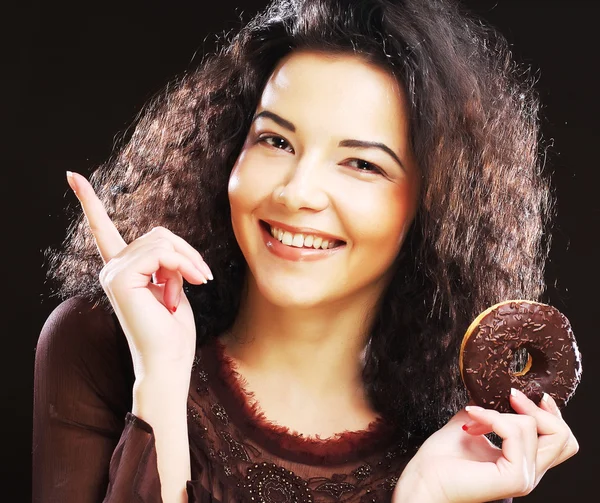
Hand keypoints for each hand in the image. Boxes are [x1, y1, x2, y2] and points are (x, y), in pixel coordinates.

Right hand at [66, 171, 212, 378]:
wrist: (170, 361)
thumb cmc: (174, 331)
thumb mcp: (174, 286)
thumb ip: (166, 261)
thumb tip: (168, 247)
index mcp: (123, 269)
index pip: (103, 230)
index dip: (89, 202)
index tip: (73, 176)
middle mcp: (113, 268)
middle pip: (158, 234)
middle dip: (187, 253)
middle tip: (202, 278)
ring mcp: (114, 272)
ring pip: (162, 241)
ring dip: (188, 262)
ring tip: (195, 286)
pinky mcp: (121, 277)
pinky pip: (162, 253)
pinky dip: (184, 265)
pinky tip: (191, 285)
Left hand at [392, 388, 578, 502]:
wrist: (422, 480)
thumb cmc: (439, 460)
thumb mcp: (471, 425)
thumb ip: (489, 413)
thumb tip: (494, 394)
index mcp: (522, 463)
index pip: (561, 440)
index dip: (552, 413)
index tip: (527, 396)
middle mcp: (529, 473)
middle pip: (562, 437)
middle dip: (536, 408)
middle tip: (509, 398)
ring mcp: (523, 477)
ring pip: (534, 428)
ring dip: (500, 412)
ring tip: (475, 416)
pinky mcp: (513, 477)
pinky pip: (515, 433)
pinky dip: (492, 418)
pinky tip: (472, 418)